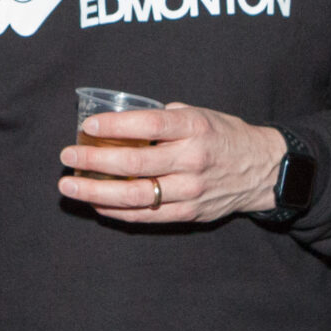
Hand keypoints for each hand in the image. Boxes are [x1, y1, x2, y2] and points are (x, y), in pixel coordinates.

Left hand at [57, 103, 286, 223]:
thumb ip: (164, 119)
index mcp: (194, 128)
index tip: (88, 127)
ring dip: (97, 192)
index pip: (148, 124)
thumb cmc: (223, 136)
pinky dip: (117, 211)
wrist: (263, 169)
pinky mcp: (189, 213)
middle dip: (94, 160)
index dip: (115, 125)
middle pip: (135, 162)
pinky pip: (146, 216)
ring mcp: (191, 190)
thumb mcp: (200, 114)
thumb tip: (121, 122)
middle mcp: (192, 159)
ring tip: (70, 186)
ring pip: (136, 195)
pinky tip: (97, 204)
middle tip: (67, 157)